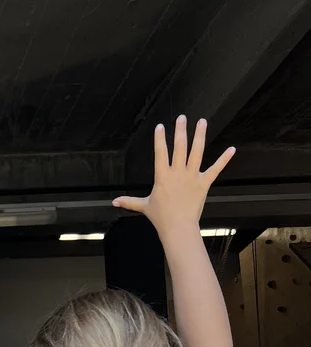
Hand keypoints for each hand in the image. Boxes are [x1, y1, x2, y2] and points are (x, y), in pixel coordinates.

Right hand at [113, 117, 234, 229]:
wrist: (178, 228)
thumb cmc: (161, 217)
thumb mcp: (144, 206)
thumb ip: (129, 201)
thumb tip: (114, 202)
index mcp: (162, 176)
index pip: (160, 152)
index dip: (160, 138)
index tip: (160, 127)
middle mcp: (177, 173)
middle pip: (179, 147)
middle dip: (180, 130)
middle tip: (182, 118)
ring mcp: (192, 177)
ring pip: (197, 152)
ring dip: (199, 136)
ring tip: (201, 122)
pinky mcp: (204, 183)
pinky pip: (215, 169)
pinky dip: (224, 159)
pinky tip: (232, 149)